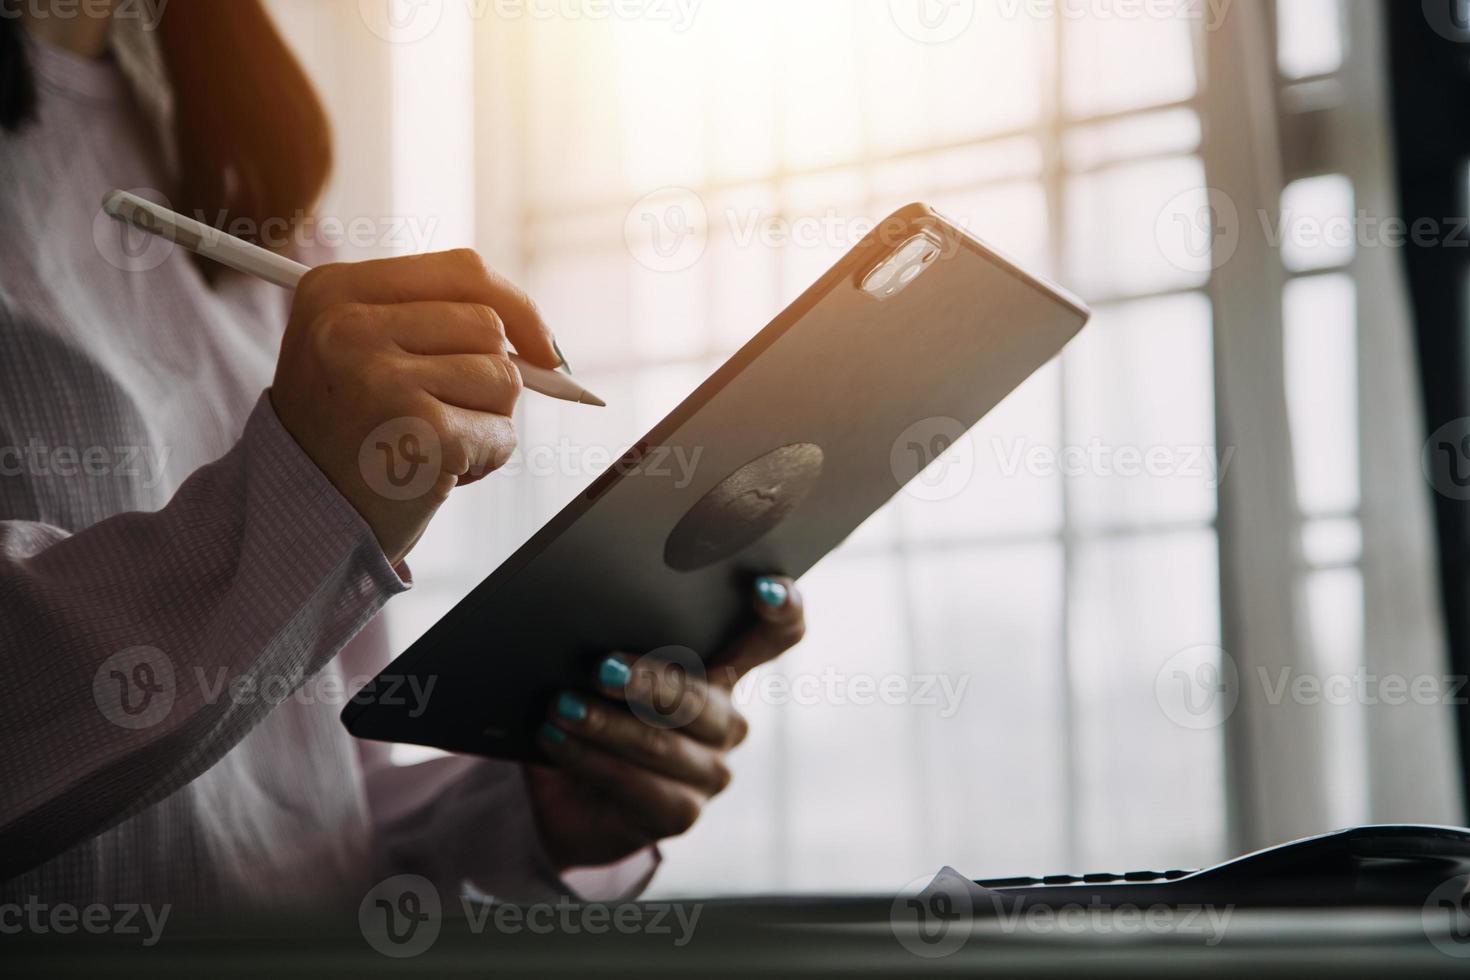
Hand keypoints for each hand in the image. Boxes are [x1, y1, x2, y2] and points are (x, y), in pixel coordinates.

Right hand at [270, 249, 560, 564]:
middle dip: (489, 374)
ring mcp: (383, 379)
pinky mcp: (419, 432)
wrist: (301, 516)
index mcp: (335, 289)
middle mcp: (351, 327)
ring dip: (486, 418)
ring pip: (502, 378)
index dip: (517, 306)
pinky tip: (438, 470)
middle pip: (489, 326)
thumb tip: (545, 345)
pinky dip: (485, 457)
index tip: (542, 346)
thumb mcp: (360, 347)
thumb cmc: (346, 430)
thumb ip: (436, 319)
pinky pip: (500, 433)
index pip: (463, 271)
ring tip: (431, 440)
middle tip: (441, 410)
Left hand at [525, 576, 804, 869]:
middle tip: (601, 668)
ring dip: (606, 725)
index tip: (761, 589)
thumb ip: (614, 636)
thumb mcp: (603, 667)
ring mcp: (710, 770)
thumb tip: (583, 609)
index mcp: (722, 669)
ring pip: (663, 745)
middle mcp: (727, 719)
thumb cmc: (590, 709)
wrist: (564, 794)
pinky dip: (591, 760)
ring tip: (562, 707)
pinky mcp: (682, 813)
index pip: (777, 634)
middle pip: (702, 696)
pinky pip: (639, 787)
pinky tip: (557, 740)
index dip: (783, 609)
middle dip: (650, 682)